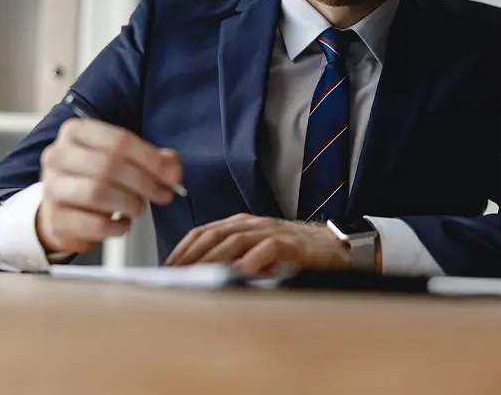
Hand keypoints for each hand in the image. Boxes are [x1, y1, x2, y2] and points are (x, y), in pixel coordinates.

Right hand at [37, 118, 181, 253]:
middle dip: (144, 182)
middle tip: (163, 194)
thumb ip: (153, 159)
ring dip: (130, 203)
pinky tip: (123, 223)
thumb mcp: (124, 160)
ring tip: (139, 207)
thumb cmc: (96, 179)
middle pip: (109, 165)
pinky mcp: (55, 218)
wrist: (62, 209)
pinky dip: (117, 226)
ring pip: (98, 192)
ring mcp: (52, 187)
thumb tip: (172, 170)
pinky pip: (93, 224)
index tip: (172, 175)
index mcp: (77, 132)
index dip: (151, 159)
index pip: (119, 141)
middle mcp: (58, 155)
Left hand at [165, 213, 350, 274]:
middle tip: (175, 275)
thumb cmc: (293, 251)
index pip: (204, 231)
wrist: (333, 245)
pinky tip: (238, 273)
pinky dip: (251, 261)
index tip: (167, 266)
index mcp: (241, 224)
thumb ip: (233, 256)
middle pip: (214, 235)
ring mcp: (271, 232)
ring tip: (196, 276)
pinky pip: (267, 249)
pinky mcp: (291, 244)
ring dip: (213, 259)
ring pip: (235, 240)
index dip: (183, 248)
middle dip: (191, 256)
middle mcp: (253, 224)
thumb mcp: (257, 250)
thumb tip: (201, 275)